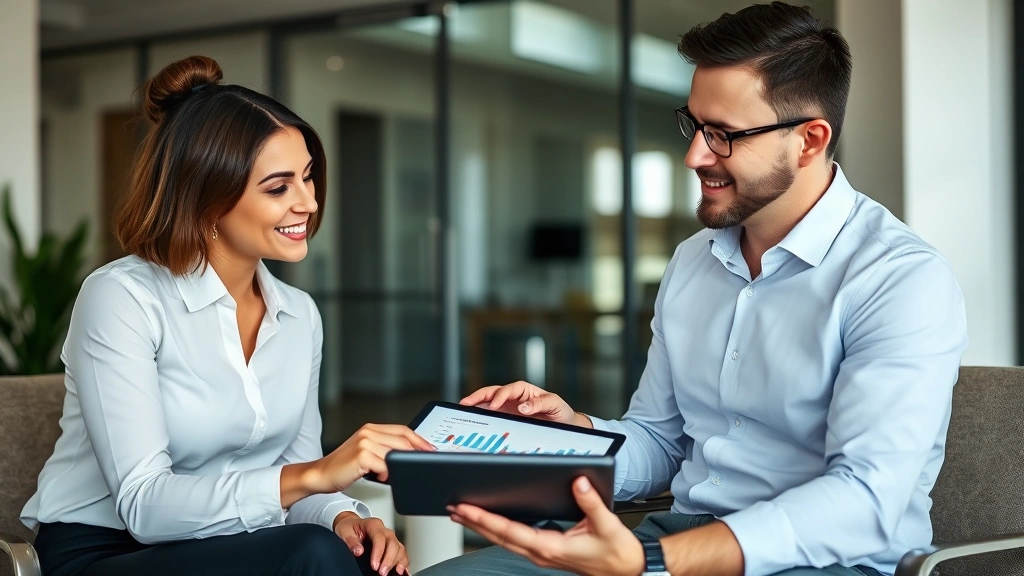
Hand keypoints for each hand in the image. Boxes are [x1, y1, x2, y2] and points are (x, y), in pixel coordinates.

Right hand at [318, 424, 434, 490]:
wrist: (320, 474)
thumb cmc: (343, 466)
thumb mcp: (366, 452)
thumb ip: (384, 449)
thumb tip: (407, 455)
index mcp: (371, 429)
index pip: (403, 430)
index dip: (419, 440)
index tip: (430, 450)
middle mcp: (368, 432)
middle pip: (403, 440)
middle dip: (416, 453)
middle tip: (423, 464)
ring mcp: (365, 442)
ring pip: (395, 454)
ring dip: (400, 466)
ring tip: (397, 474)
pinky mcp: (362, 455)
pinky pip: (384, 465)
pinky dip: (387, 474)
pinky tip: (382, 478)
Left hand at [334, 512, 408, 575]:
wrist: (351, 524)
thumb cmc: (349, 527)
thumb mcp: (345, 532)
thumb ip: (351, 541)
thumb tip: (358, 551)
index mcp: (373, 524)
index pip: (379, 538)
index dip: (378, 552)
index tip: (374, 565)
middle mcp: (384, 530)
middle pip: (393, 543)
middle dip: (389, 560)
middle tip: (382, 572)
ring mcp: (390, 537)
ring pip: (400, 548)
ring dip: (398, 561)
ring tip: (394, 572)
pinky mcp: (392, 544)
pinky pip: (402, 552)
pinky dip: (404, 561)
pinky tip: (402, 570)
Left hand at [448, 477, 644, 575]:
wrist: (628, 572)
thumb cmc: (617, 553)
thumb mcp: (607, 524)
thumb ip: (591, 502)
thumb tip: (578, 481)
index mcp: (551, 547)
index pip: (510, 531)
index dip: (485, 519)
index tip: (466, 508)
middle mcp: (542, 553)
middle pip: (499, 537)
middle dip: (474, 522)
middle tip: (453, 506)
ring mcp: (542, 555)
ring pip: (504, 540)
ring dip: (482, 527)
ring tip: (463, 513)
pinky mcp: (546, 553)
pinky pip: (515, 541)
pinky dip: (498, 530)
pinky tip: (492, 521)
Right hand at [461, 381, 585, 425]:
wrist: (564, 425)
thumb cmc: (560, 412)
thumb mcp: (555, 405)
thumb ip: (540, 403)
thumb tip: (522, 407)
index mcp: (526, 390)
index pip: (510, 389)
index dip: (501, 395)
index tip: (494, 406)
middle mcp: (515, 397)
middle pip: (494, 391)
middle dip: (479, 396)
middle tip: (466, 402)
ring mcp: (509, 407)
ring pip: (489, 401)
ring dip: (476, 403)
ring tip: (463, 407)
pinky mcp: (507, 418)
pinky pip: (491, 414)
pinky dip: (481, 414)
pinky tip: (471, 418)